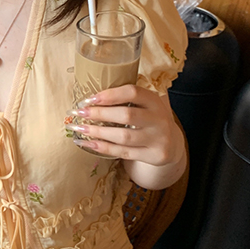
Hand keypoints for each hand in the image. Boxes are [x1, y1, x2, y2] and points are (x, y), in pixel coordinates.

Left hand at [67, 84, 184, 170]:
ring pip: (123, 136)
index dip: (110, 95)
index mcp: (154, 100)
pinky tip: (87, 143)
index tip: (89, 99)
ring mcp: (158, 139)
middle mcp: (159, 119)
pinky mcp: (154, 155)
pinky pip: (123, 152)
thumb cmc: (148, 119)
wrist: (171, 144)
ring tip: (78, 128)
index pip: (132, 92)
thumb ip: (125, 99)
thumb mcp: (145, 105)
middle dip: (99, 114)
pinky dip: (103, 147)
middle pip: (126, 115)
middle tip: (78, 113)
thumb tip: (90, 99)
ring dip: (97, 132)